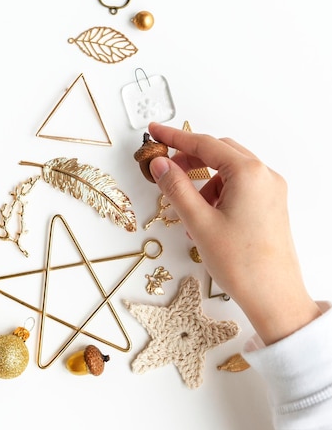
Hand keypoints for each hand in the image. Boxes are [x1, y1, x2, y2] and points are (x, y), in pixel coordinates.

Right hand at [148, 122, 320, 343]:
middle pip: (220, 154)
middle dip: (191, 160)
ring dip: (205, 182)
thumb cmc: (241, 263)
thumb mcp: (199, 222)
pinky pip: (241, 188)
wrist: (274, 297)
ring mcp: (271, 191)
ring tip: (190, 212)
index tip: (155, 132)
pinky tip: (206, 220)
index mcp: (248, 173)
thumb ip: (176, 188)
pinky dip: (219, 195)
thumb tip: (160, 164)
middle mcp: (264, 176)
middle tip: (166, 172)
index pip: (205, 144)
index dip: (175, 137)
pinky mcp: (272, 207)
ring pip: (230, 172)